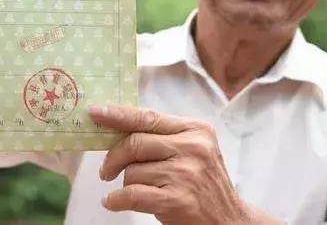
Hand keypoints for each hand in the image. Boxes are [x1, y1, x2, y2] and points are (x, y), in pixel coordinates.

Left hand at [89, 104, 278, 223]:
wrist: (230, 221)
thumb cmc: (204, 185)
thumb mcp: (194, 151)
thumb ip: (163, 137)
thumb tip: (116, 127)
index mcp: (196, 130)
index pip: (148, 117)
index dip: (118, 115)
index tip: (96, 113)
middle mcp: (193, 148)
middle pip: (135, 142)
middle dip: (113, 157)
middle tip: (106, 170)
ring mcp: (186, 173)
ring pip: (132, 171)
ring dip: (127, 183)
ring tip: (140, 191)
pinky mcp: (178, 200)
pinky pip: (131, 194)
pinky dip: (116, 200)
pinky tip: (114, 202)